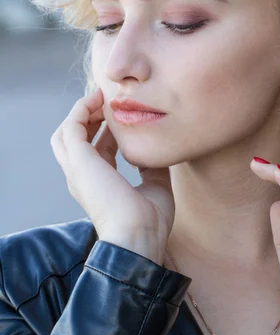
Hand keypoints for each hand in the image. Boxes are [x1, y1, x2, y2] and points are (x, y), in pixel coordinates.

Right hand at [50, 88, 174, 262]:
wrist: (139, 237)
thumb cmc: (150, 221)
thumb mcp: (155, 185)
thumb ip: (152, 166)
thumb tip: (158, 150)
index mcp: (99, 183)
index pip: (97, 149)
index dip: (107, 129)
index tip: (122, 114)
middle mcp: (83, 176)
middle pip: (75, 138)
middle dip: (90, 117)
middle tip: (109, 102)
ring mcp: (77, 169)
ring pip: (67, 132)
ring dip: (83, 111)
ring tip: (102, 97)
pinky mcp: (78, 162)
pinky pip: (72, 127)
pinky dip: (82, 109)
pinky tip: (98, 99)